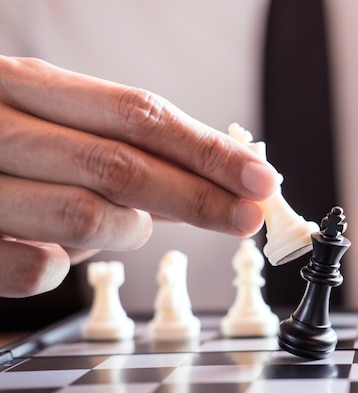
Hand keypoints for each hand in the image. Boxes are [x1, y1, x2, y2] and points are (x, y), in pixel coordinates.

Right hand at [0, 56, 279, 296]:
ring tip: (126, 225)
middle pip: (122, 163)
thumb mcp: (60, 130)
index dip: (208, 150)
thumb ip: (129, 154)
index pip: (141, 115)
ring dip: (126, 230)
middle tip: (246, 217)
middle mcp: (0, 124)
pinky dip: (67, 268)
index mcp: (33, 87)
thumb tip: (215, 180)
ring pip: (84, 217)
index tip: (261, 179)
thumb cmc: (3, 146)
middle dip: (197, 198)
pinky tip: (59, 250)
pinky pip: (35, 269)